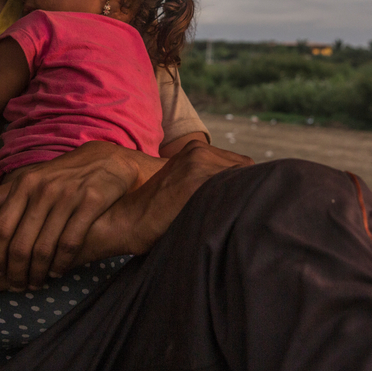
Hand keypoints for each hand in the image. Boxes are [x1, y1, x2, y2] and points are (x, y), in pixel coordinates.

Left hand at [0, 142, 161, 290]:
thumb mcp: (27, 182)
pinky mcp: (91, 203)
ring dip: (38, 273)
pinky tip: (58, 272)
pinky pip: (70, 242)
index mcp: (24, 185)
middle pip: (20, 243)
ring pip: (44, 247)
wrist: (108, 161)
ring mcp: (68, 196)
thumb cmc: (62, 176)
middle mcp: (43, 190)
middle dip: (16, 272)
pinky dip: (62, 263)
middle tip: (17, 286)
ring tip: (37, 283)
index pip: (0, 229)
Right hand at [94, 141, 253, 256]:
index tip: (233, 206)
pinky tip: (220, 220)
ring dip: (240, 199)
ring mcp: (198, 162)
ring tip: (224, 219)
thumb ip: (207, 181)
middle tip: (232, 214)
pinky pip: (233, 189)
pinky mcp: (196, 178)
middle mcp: (199, 150)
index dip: (242, 188)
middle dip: (244, 192)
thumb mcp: (184, 187)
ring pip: (244, 180)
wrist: (124, 221)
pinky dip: (233, 204)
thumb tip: (241, 194)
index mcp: (196, 149)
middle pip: (247, 172)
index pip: (243, 167)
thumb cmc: (155, 214)